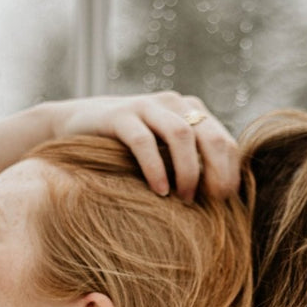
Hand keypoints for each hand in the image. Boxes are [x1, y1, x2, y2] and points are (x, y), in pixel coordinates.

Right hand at [43, 92, 239, 200]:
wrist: (76, 126)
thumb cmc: (127, 149)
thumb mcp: (163, 152)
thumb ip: (190, 162)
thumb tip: (221, 199)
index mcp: (191, 111)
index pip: (224, 140)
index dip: (230, 172)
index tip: (225, 201)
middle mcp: (173, 103)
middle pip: (209, 136)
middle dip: (216, 172)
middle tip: (212, 202)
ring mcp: (146, 106)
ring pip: (181, 134)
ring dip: (188, 171)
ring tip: (183, 199)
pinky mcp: (119, 116)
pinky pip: (144, 141)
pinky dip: (155, 167)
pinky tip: (159, 190)